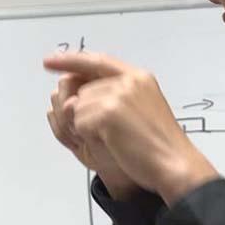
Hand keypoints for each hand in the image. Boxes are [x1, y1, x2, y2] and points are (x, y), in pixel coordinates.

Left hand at [43, 52, 219, 204]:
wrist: (175, 164)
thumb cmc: (159, 146)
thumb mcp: (143, 109)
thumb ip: (117, 97)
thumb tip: (75, 99)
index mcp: (138, 77)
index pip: (97, 61)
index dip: (70, 61)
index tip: (49, 61)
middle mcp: (127, 80)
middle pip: (84, 91)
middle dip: (86, 114)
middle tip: (112, 134)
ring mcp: (117, 94)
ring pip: (79, 108)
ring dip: (89, 127)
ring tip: (116, 138)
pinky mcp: (107, 112)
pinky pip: (80, 123)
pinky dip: (89, 136)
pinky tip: (111, 142)